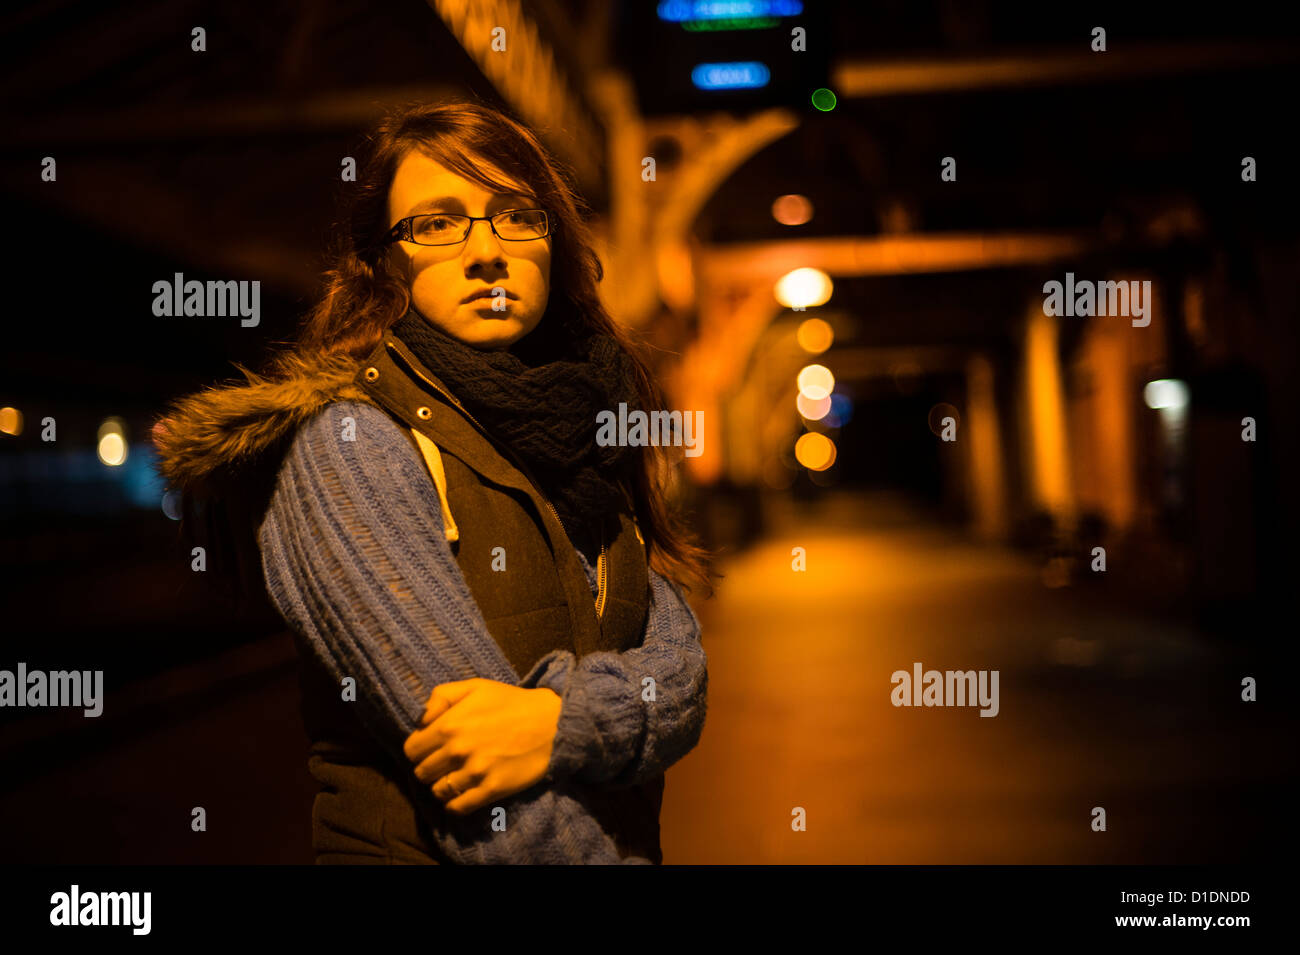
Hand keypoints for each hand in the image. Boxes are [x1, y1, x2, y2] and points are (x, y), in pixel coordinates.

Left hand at [402, 678, 562, 814]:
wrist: (551, 723)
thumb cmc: (511, 702)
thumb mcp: (475, 686)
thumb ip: (441, 696)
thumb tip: (421, 720)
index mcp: (448, 724)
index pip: (411, 750)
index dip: (419, 749)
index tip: (430, 749)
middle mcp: (457, 750)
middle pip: (421, 773)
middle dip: (429, 768)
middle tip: (444, 763)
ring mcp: (474, 772)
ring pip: (438, 792)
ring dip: (442, 786)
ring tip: (455, 778)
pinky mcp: (491, 790)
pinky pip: (458, 808)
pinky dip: (455, 804)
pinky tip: (462, 794)